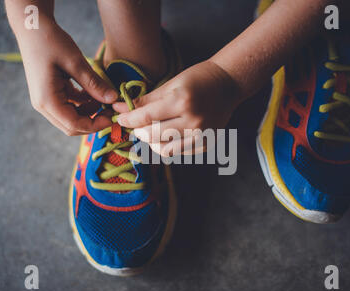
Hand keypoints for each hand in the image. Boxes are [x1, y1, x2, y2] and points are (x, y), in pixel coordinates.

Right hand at [16, 20, 117, 134]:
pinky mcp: (49, 94)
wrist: (32, 26)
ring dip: (89, 113)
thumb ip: (94, 84)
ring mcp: (45, 101)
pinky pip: (69, 107)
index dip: (95, 125)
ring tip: (105, 99)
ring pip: (71, 118)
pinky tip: (93, 93)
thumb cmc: (51, 41)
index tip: (113, 117)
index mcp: (47, 100)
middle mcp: (43, 105)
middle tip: (111, 110)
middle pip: (71, 126)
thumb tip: (113, 100)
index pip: (74, 125)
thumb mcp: (76, 62)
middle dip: (93, 121)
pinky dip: (83, 104)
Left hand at [113, 60, 239, 155]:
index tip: (120, 118)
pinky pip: (180, 153)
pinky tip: (167, 136)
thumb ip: (147, 99)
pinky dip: (169, 146)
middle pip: (153, 136)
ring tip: (150, 132)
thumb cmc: (198, 79)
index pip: (146, 117)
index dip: (129, 119)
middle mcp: (193, 121)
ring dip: (152, 143)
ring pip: (165, 150)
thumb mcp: (172, 84)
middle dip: (138, 131)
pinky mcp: (206, 144)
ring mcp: (201, 135)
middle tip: (135, 125)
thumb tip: (121, 108)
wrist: (229, 84)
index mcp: (182, 101)